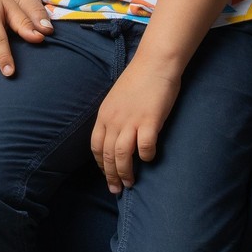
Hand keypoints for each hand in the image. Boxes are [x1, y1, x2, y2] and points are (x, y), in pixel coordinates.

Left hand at [91, 57, 181, 192]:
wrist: (155, 62)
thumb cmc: (139, 78)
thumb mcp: (118, 98)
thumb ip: (115, 116)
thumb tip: (117, 135)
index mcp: (105, 114)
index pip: (96, 146)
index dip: (100, 164)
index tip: (106, 174)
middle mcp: (114, 120)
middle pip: (107, 155)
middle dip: (111, 176)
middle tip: (117, 189)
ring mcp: (131, 121)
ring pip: (122, 155)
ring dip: (125, 173)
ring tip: (130, 183)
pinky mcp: (149, 121)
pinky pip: (145, 147)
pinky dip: (147, 157)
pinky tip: (150, 158)